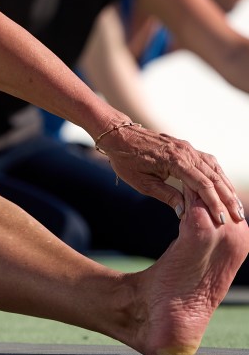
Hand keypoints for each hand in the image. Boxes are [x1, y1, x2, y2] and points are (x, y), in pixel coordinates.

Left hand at [100, 124, 245, 225]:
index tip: (221, 220)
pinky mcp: (186, 147)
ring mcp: (187, 147)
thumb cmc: (126, 160)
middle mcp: (185, 151)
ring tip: (235, 206)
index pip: (202, 185)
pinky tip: (224, 188)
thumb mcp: (142, 182)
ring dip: (227, 187)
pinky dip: (219, 176)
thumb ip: (166, 195)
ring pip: (214, 169)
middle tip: (238, 217)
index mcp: (174, 160)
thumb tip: (185, 213)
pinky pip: (208, 162)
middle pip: (214, 177)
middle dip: (227, 198)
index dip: (214, 203)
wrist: (118, 135)